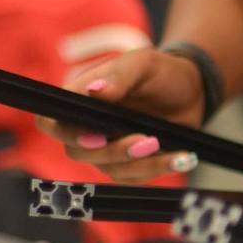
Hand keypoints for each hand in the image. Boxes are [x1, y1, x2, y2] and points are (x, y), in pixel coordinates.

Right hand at [38, 49, 205, 181]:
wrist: (192, 91)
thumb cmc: (161, 72)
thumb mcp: (144, 64)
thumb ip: (120, 76)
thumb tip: (93, 90)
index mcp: (81, 98)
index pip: (50, 122)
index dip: (64, 134)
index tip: (96, 135)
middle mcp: (88, 127)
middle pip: (78, 152)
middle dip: (112, 152)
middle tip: (146, 140)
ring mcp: (108, 148)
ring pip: (108, 170)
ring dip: (139, 164)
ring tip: (164, 144)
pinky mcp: (130, 164)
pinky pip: (134, 178)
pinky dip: (158, 169)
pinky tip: (181, 157)